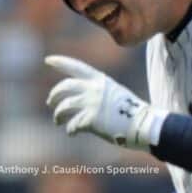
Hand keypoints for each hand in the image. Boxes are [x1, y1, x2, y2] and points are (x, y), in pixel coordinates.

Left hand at [45, 55, 167, 149]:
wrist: (143, 124)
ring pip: (64, 107)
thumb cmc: (131, 111)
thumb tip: (80, 101)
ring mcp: (92, 104)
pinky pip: (73, 125)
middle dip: (54, 95)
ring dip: (58, 115)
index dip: (61, 62)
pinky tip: (72, 132)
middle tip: (50, 102)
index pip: (77, 67)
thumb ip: (97, 93)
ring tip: (58, 121)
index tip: (48, 60)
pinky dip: (70, 129)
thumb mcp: (115, 93)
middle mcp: (94, 89)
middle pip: (65, 87)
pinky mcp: (91, 120)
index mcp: (101, 80)